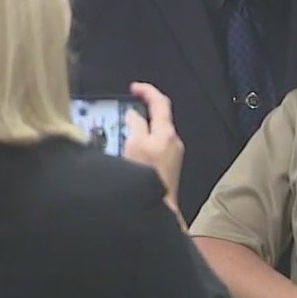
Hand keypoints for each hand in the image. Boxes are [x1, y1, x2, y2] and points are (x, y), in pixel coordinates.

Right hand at [122, 82, 183, 201]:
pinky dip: (142, 144)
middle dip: (143, 111)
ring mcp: (172, 156)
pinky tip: (129, 152)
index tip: (134, 87)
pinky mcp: (168, 168)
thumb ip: (135, 125)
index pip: (160, 102)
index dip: (147, 91)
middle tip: (125, 109)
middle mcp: (173, 142)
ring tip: (122, 133)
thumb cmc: (146, 177)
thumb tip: (134, 115)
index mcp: (167, 132)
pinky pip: (154, 148)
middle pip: (159, 118)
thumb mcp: (134, 144)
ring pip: (155, 134)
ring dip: (140, 130)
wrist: (157, 209)